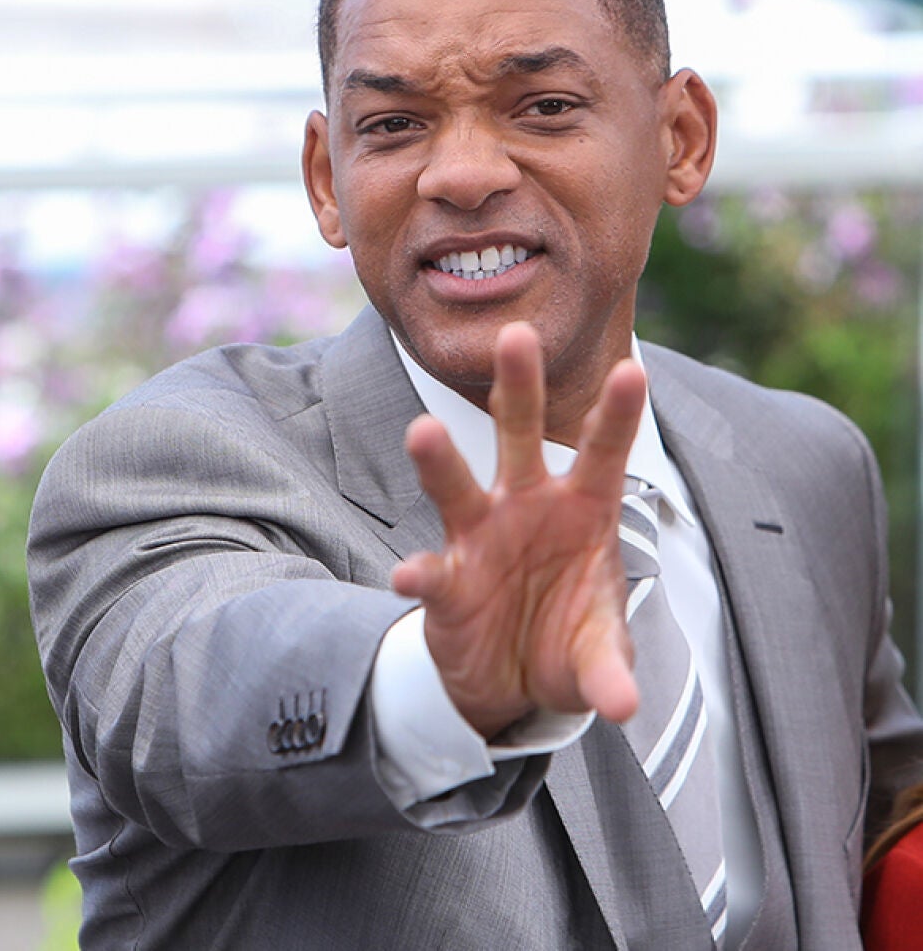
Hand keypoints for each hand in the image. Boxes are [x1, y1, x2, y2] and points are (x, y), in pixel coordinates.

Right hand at [391, 321, 645, 738]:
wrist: (510, 685)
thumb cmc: (565, 647)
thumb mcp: (596, 660)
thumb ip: (608, 673)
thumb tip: (622, 706)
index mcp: (583, 510)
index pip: (606, 453)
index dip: (617, 415)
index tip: (634, 369)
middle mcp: (527, 507)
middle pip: (522, 435)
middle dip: (519, 386)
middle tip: (515, 335)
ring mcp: (480, 538)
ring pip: (457, 485)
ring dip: (439, 459)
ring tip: (422, 430)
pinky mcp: (446, 582)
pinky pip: (431, 573)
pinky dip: (419, 576)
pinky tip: (407, 577)